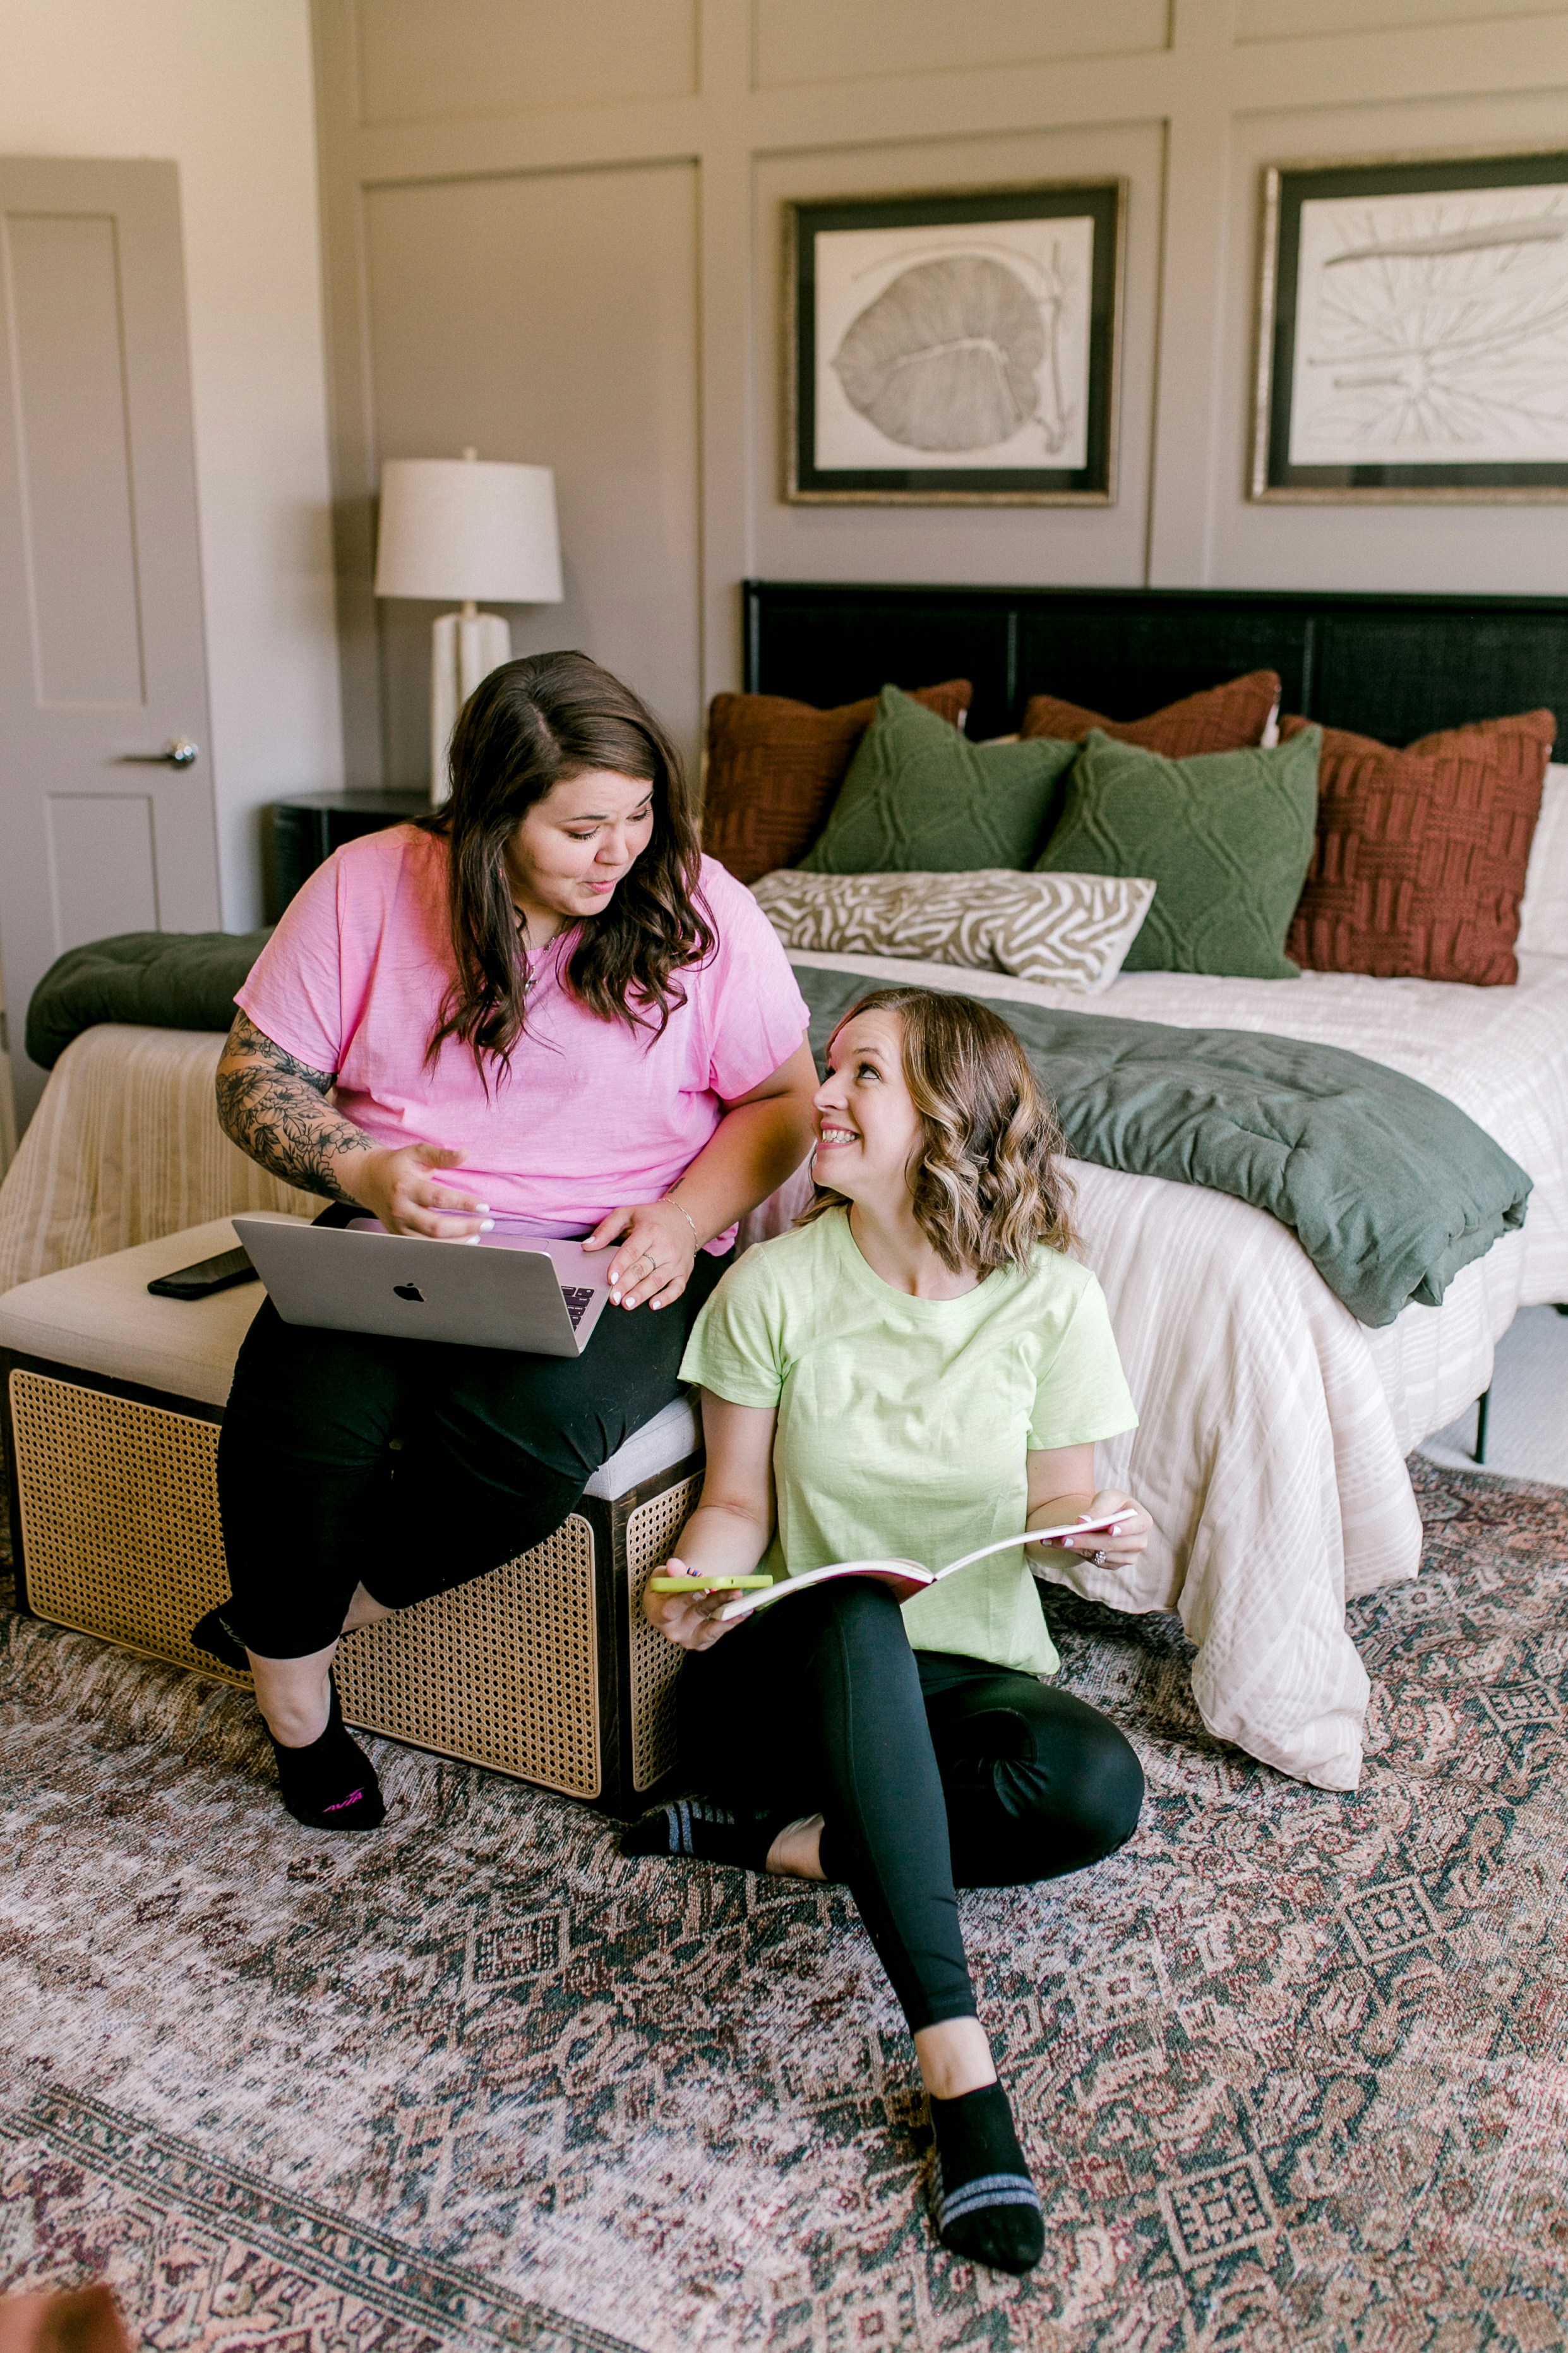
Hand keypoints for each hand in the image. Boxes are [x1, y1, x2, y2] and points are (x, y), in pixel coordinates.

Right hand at [353, 1143, 491, 1239]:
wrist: (368, 1178)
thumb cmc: (398, 1164)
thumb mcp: (417, 1153)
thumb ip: (441, 1155)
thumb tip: (466, 1154)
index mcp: (405, 1187)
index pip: (439, 1199)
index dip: (463, 1204)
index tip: (484, 1206)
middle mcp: (400, 1209)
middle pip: (435, 1226)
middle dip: (465, 1227)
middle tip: (488, 1224)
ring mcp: (397, 1226)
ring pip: (430, 1243)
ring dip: (457, 1242)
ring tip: (477, 1235)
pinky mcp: (397, 1236)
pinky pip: (423, 1248)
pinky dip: (444, 1248)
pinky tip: (461, 1242)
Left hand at [585, 1197, 698, 1309]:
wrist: (684, 1218)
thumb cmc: (652, 1218)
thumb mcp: (627, 1214)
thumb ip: (606, 1230)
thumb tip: (587, 1246)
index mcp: (650, 1230)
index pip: (632, 1250)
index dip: (620, 1265)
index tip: (609, 1279)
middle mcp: (665, 1246)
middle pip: (643, 1268)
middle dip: (627, 1284)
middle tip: (614, 1297)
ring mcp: (676, 1260)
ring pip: (658, 1280)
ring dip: (642, 1294)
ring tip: (627, 1304)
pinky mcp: (684, 1271)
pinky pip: (677, 1288)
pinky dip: (666, 1298)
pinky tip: (653, 1305)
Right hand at [643, 1557, 741, 1650]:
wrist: (675, 1601)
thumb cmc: (668, 1587)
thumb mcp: (665, 1576)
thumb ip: (671, 1571)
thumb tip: (675, 1565)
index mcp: (657, 1615)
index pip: (669, 1610)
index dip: (685, 1600)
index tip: (702, 1589)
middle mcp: (672, 1631)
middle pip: (696, 1616)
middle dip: (716, 1601)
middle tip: (734, 1590)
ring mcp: (688, 1639)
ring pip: (710, 1629)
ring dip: (729, 1615)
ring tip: (745, 1603)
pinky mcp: (702, 1643)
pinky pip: (719, 1633)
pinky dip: (732, 1621)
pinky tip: (745, 1611)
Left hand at [1057, 1490, 1150, 1571]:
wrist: (1109, 1516)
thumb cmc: (1112, 1503)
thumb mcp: (1107, 1497)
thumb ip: (1098, 1508)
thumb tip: (1083, 1522)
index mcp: (1143, 1521)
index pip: (1136, 1526)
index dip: (1124, 1529)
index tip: (1110, 1530)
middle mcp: (1139, 1542)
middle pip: (1112, 1544)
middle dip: (1087, 1541)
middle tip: (1064, 1538)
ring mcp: (1128, 1556)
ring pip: (1101, 1555)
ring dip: (1076, 1548)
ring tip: (1054, 1540)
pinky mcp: (1114, 1564)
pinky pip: (1095, 1561)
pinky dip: (1077, 1552)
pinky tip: (1059, 1545)